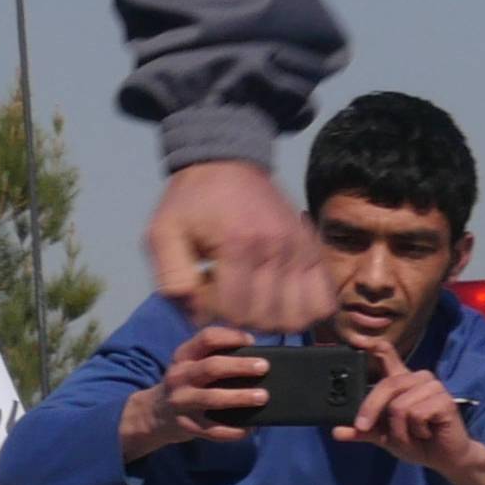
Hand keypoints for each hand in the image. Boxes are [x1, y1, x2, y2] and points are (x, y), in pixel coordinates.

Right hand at [119, 326, 266, 458]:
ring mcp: (181, 402)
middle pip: (212, 367)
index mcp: (183, 356)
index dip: (231, 337)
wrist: (154, 413)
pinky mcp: (186, 425)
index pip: (207, 338)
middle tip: (264, 367)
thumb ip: (213, 357)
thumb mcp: (189, 364)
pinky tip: (249, 428)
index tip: (251, 341)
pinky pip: (212, 430)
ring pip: (213, 399)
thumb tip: (256, 358)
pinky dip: (233, 430)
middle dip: (240, 366)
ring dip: (240, 397)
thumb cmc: (185, 384)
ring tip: (263, 396)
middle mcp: (180, 376)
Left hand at [146, 160, 327, 333]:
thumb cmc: (191, 202)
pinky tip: (279, 302)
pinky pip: (322, 303)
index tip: (201, 295)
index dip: (212, 315)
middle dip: (238, 320)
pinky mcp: (314, 251)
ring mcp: (301, 250)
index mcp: (237, 244)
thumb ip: (172, 278)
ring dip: (271, 322)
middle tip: (222, 297)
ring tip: (250, 302)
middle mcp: (276, 249)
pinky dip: (304, 314)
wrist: (225, 163)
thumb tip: (195, 317)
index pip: (234, 311)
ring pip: (297, 318)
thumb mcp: (162, 233)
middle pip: (265, 319)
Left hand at [338, 339, 484, 484]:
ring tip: (413, 434)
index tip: (363, 340)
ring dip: (400, 429)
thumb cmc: (416, 442)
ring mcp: (433, 386)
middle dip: (372, 411)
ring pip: (399, 406)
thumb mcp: (384, 436)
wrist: (444, 458)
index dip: (376, 346)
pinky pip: (415, 414)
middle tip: (365, 428)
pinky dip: (416, 431)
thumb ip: (363, 431)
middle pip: (386, 386)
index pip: (387, 355)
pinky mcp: (444, 400)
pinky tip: (427, 433)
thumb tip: (336, 432)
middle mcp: (417, 378)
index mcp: (401, 381)